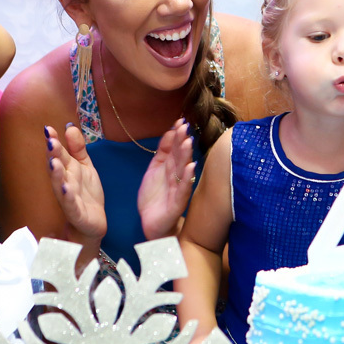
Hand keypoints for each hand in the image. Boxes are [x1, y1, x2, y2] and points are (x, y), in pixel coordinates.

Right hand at [46, 123, 107, 242]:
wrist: (94, 220)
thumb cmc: (86, 192)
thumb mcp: (85, 166)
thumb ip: (78, 148)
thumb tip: (70, 127)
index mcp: (67, 170)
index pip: (59, 153)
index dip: (53, 142)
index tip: (48, 128)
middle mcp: (64, 182)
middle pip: (57, 167)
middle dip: (53, 155)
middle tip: (50, 142)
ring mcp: (68, 198)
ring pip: (59, 185)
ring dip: (56, 174)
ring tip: (54, 162)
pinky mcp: (75, 212)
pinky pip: (70, 204)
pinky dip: (67, 196)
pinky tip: (66, 187)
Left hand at [138, 119, 195, 239]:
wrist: (152, 223)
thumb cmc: (155, 197)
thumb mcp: (154, 169)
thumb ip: (162, 151)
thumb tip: (170, 131)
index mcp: (170, 167)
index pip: (175, 148)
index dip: (176, 135)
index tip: (180, 121)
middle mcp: (176, 175)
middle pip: (180, 156)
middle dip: (182, 141)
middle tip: (185, 127)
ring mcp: (178, 188)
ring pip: (183, 170)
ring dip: (186, 156)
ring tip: (188, 142)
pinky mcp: (178, 203)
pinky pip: (183, 189)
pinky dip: (187, 178)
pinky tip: (190, 167)